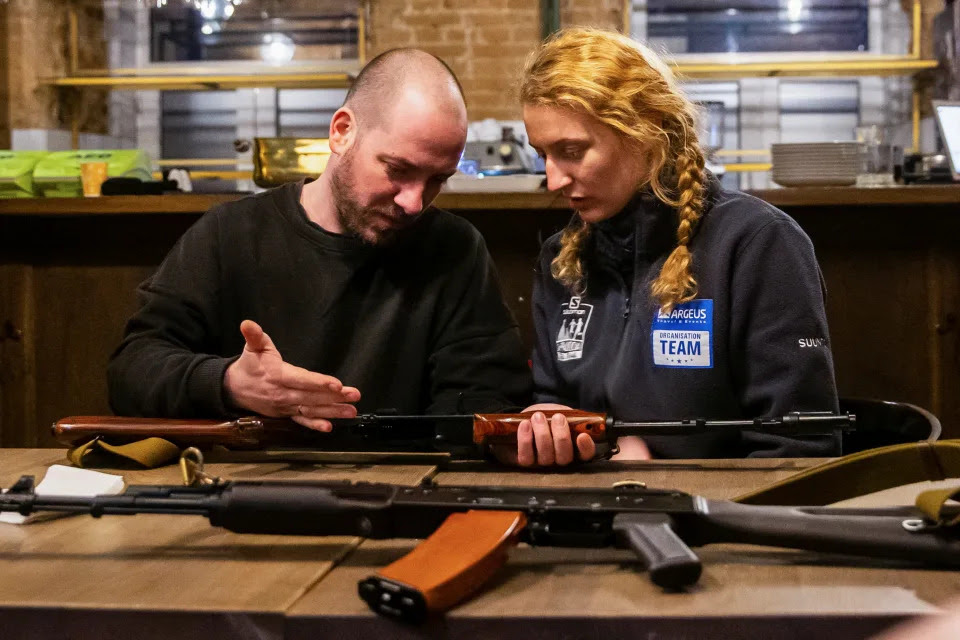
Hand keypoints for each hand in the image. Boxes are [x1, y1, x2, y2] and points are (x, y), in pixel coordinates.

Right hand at [223, 320, 360, 431]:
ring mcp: (285, 406)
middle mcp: (283, 393)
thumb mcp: (252, 347)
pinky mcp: (286, 414)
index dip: (319, 382)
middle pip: (312, 396)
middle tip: (354, 396)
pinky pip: (302, 421)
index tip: (337, 384)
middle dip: (335, 397)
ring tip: (351, 411)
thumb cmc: (249, 365)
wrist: (234, 389)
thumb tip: (248, 323)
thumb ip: (254, 335)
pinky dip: (315, 425)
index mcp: (278, 375)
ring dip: (332, 411)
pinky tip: (329, 427)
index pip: (302, 379)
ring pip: (311, 410)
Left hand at [492, 403, 596, 466]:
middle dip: (561, 436)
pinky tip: (525, 424)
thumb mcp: (561, 413)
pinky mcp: (526, 461)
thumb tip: (572, 418)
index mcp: (574, 449)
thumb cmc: (549, 416)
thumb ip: (569, 417)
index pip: (586, 454)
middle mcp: (559, 460)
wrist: (527, 418)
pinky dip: (525, 440)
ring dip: (542, 434)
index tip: (583, 435)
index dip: (586, 447)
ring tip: (538, 416)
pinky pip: (526, 457)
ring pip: (545, 456)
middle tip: (558, 417)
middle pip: (564, 457)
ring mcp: (542, 463)